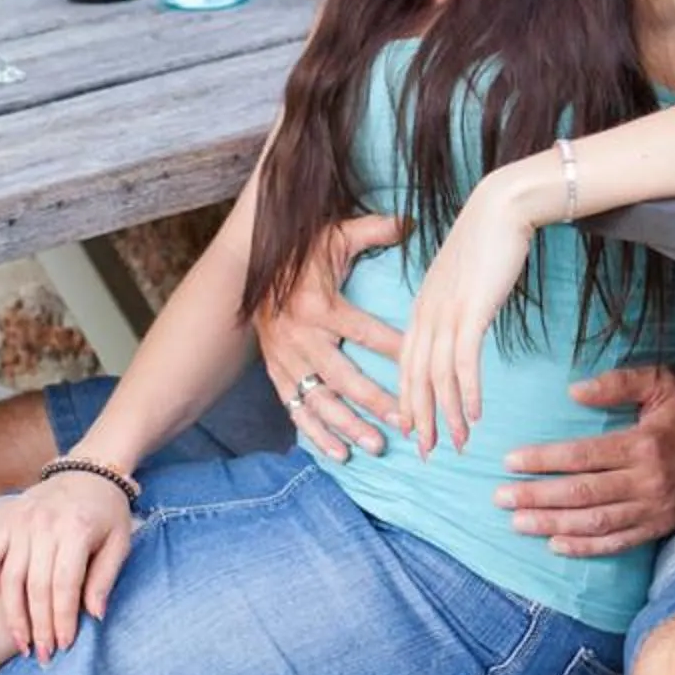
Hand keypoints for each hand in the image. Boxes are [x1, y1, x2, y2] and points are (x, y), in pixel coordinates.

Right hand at [0, 471, 136, 663]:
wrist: (89, 470)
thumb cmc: (108, 512)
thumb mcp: (120, 541)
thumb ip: (105, 577)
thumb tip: (94, 616)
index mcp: (75, 530)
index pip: (65, 585)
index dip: (63, 618)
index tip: (64, 645)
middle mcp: (44, 526)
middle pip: (36, 587)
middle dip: (39, 626)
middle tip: (43, 656)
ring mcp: (21, 523)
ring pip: (11, 578)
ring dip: (14, 615)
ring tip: (21, 644)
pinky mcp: (6, 522)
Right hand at [252, 210, 407, 460]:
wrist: (248, 266)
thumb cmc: (300, 251)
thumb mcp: (335, 235)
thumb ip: (373, 230)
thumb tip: (412, 220)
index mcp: (319, 306)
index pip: (366, 333)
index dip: (398, 351)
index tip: (426, 367)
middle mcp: (300, 338)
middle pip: (344, 378)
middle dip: (376, 403)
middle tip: (407, 422)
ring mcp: (286, 360)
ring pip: (319, 401)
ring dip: (348, 427)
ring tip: (376, 446)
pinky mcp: (276, 373)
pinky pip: (296, 409)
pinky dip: (316, 434)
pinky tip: (339, 453)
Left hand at [398, 169, 540, 456]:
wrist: (502, 207)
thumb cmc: (487, 240)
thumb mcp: (463, 278)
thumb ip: (456, 303)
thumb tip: (462, 323)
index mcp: (422, 307)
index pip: (408, 362)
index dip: (408, 398)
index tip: (412, 427)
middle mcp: (426, 313)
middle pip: (416, 376)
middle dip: (421, 418)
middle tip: (427, 451)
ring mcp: (446, 313)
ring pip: (438, 376)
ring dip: (448, 414)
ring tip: (458, 443)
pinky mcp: (470, 310)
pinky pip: (464, 361)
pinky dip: (467, 391)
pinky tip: (475, 413)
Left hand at [492, 367, 674, 556]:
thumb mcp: (662, 382)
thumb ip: (618, 382)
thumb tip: (573, 392)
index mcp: (643, 444)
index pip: (583, 456)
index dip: (544, 460)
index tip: (511, 461)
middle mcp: (648, 481)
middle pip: (583, 494)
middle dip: (537, 497)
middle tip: (501, 496)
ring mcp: (655, 509)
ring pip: (596, 522)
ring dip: (553, 525)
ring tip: (518, 522)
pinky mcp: (660, 526)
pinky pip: (619, 542)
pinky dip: (587, 547)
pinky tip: (557, 545)